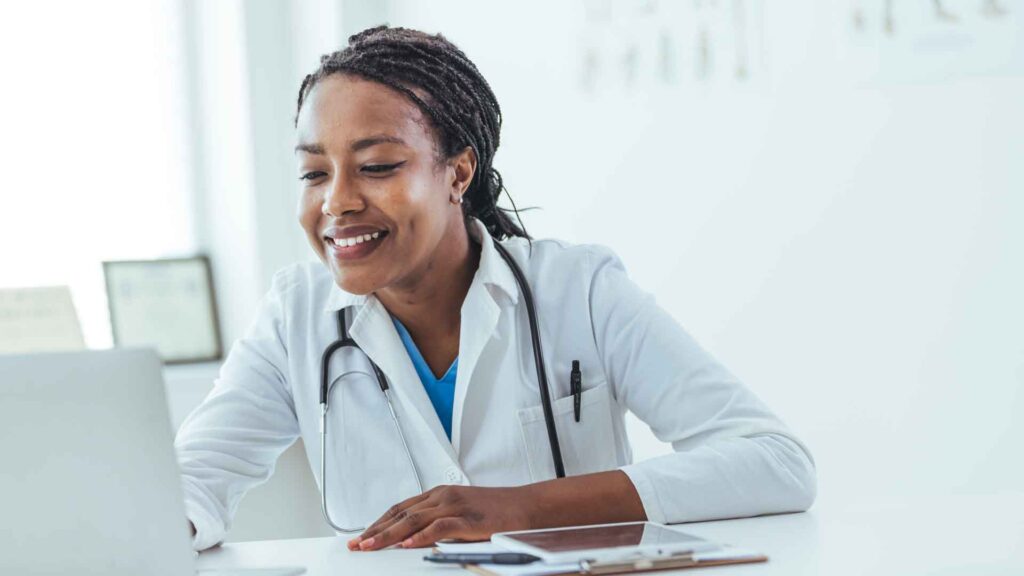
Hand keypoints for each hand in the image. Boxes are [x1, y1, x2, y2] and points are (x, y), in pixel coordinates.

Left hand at [347, 484, 532, 550]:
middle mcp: (443, 496)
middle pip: (401, 513)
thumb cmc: (497, 512)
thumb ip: (439, 524)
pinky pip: (439, 527)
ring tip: (371, 546)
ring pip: (413, 519)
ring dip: (389, 534)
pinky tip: (407, 545)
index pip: (400, 509)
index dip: (378, 523)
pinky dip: (420, 536)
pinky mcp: (468, 518)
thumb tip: (414, 541)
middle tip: (357, 545)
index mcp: (439, 494)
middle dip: (375, 530)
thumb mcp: (461, 515)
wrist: (527, 506)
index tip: (361, 537)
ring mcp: (455, 505)